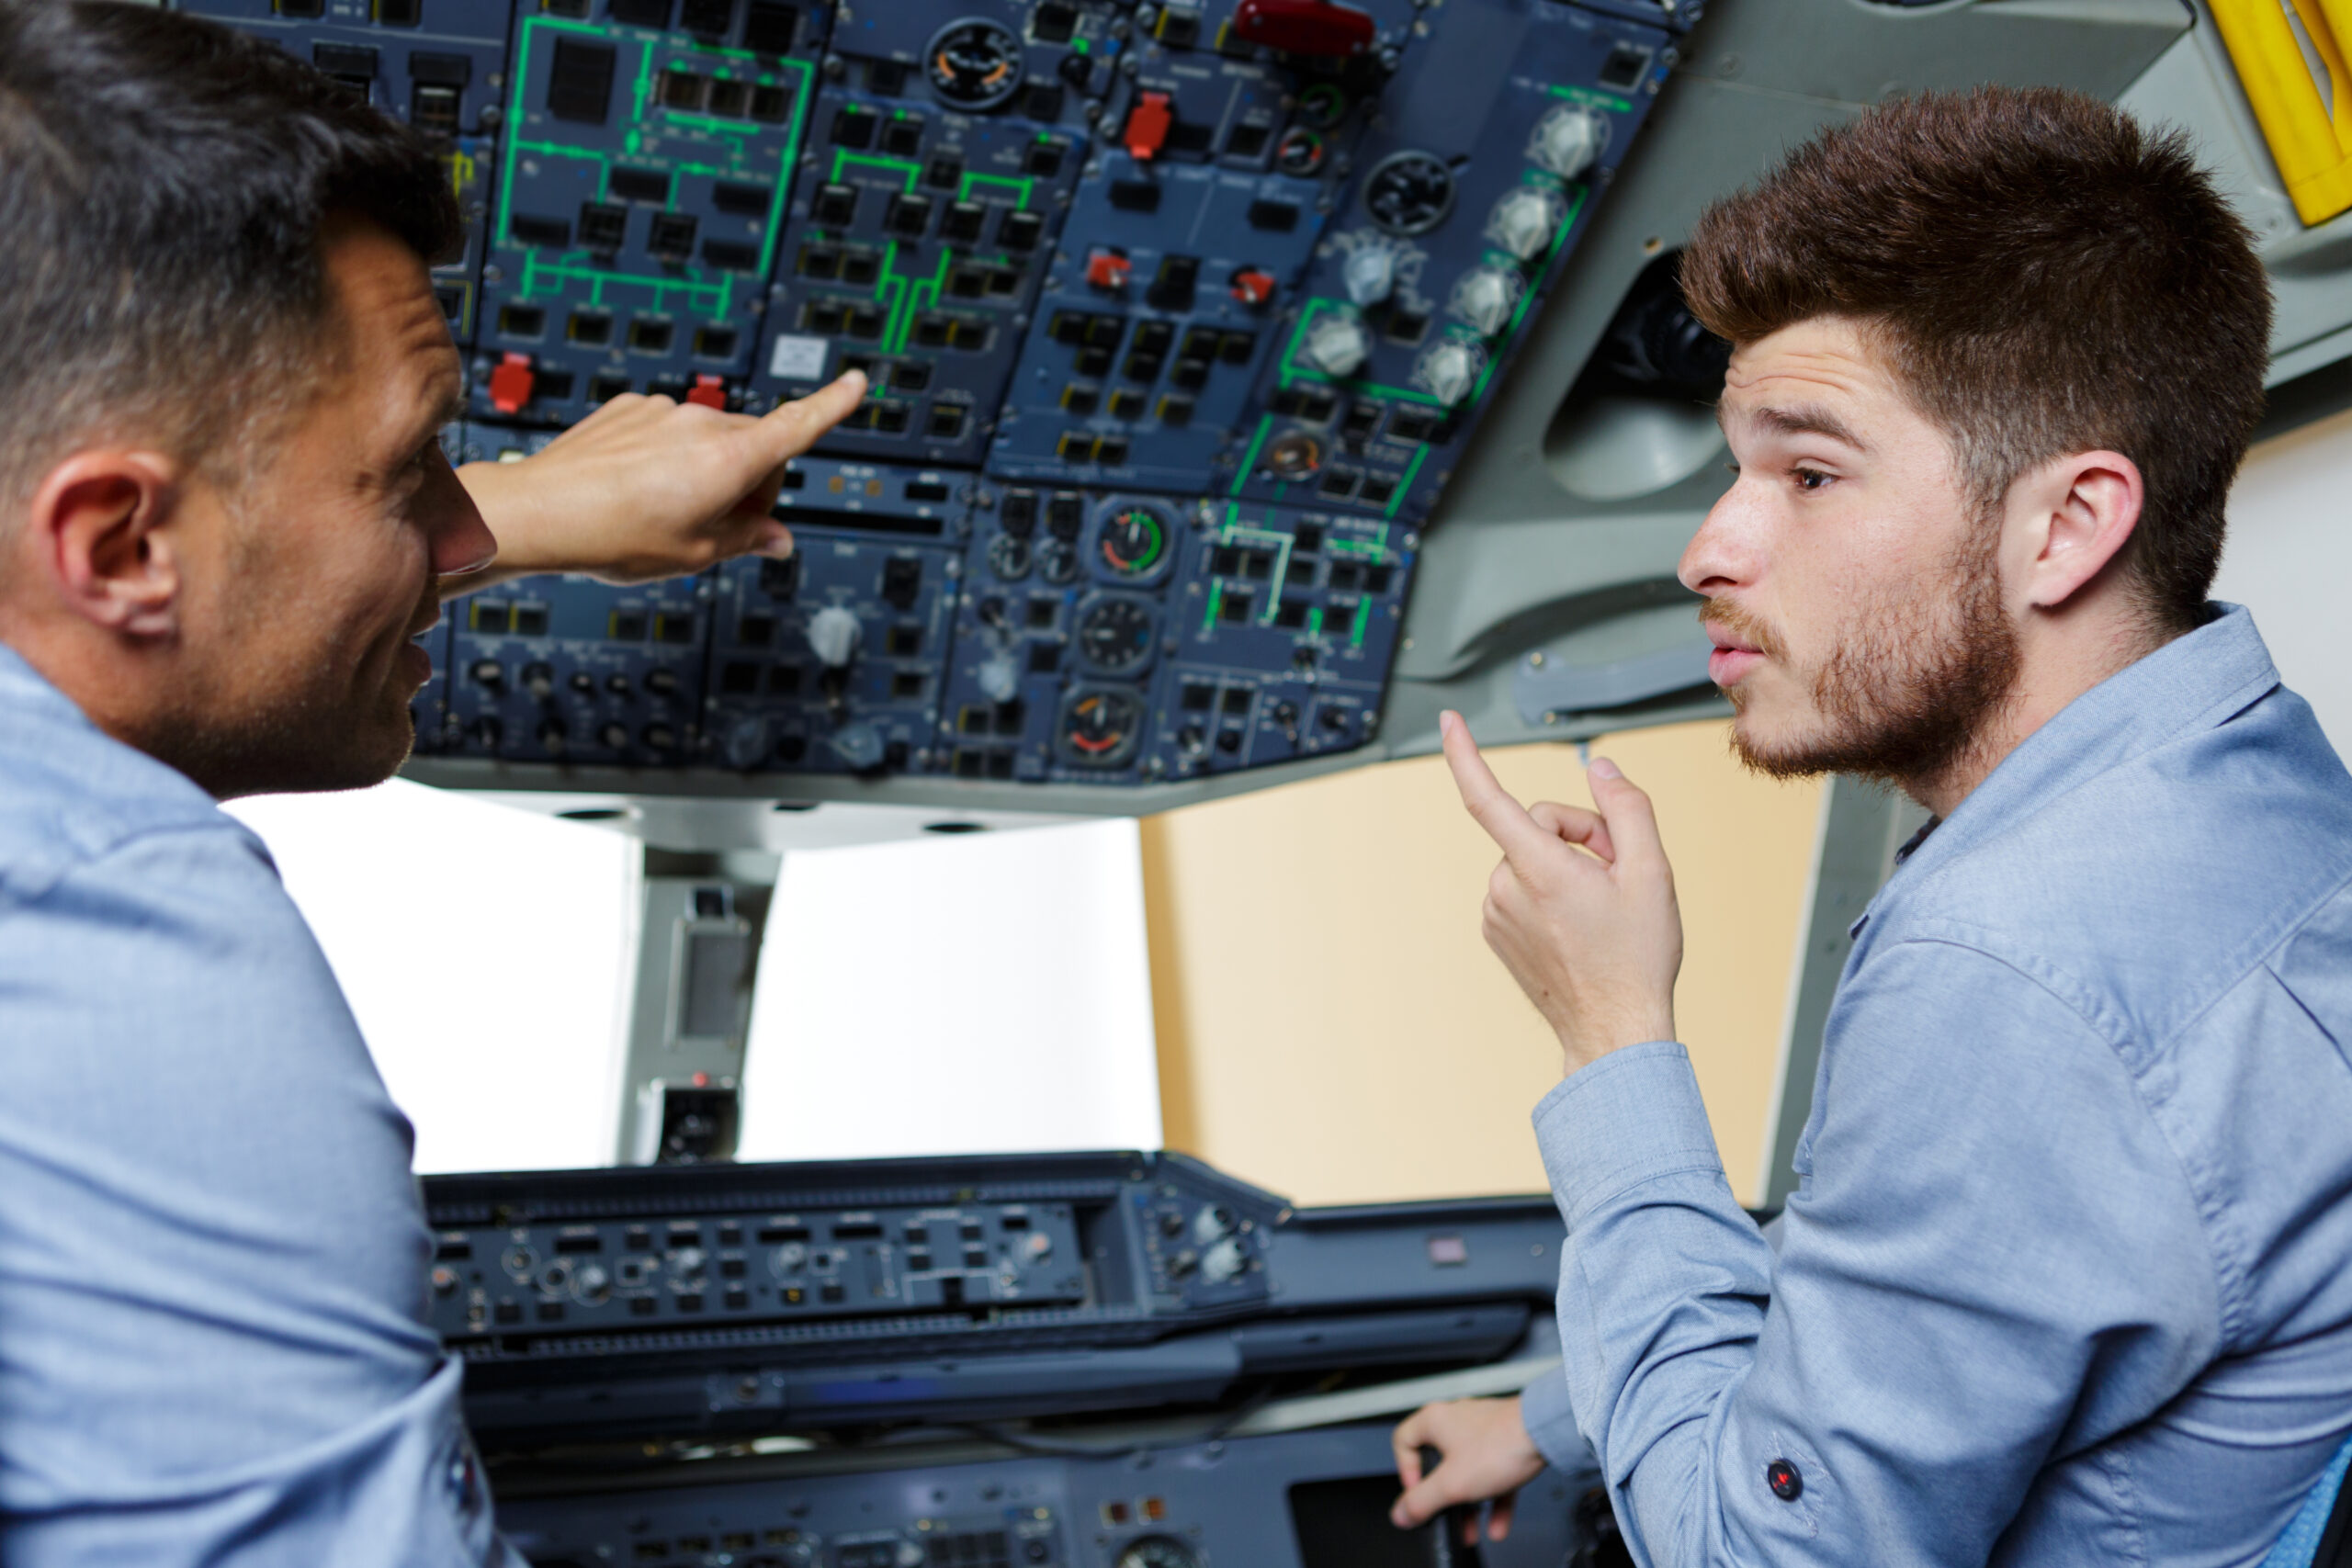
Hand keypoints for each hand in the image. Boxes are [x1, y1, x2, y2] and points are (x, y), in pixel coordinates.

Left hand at [447, 370, 866, 589]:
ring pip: (708, 440)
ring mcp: (662, 411)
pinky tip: (635, 489)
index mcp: (729, 460)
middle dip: (750, 483)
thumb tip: (777, 541)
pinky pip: (667, 431)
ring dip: (704, 471)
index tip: (857, 383)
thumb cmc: (613, 536)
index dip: (833, 406)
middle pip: (755, 446)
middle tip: (717, 529)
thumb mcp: (694, 554)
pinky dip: (665, 458)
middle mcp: (700, 424)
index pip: (797, 427)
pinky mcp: (629, 408)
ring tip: (662, 513)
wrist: (538, 512)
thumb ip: (746, 541)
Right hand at [1390, 1396, 1546, 1540]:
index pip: (1403, 1442)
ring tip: (1472, 1527)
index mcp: (1434, 1421)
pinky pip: (1492, 1474)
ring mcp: (1483, 1431)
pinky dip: (1493, 1499)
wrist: (1547, 1433)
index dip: (1406, 1471)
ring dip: (1469, 1504)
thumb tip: (1401, 1513)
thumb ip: (1422, 1501)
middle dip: (1443, 1498)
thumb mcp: (1451, 1484)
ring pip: (1467, 1471)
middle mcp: (1456, 1421)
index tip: (1419, 1492)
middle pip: (1438, 1463)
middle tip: (1445, 1514)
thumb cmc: (1501, 1444)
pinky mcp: (1506, 1441)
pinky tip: (1497, 1524)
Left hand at [1439, 710, 1682, 1073]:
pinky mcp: (1495, 931)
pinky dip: (1550, 891)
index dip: (1464, 754)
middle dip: (1581, 835)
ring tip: (1601, 908)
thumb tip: (1599, 768)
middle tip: (1619, 875)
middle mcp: (1504, 889)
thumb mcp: (1653, 872)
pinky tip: (1579, 924)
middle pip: (1537, 824)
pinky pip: (1522, 886)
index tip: (1447, 722)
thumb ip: (1626, 807)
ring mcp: (1495, 913)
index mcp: (1538, 870)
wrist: (1614, 1032)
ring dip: (1566, 866)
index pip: (1486, 797)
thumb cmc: (1637, 958)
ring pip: (1531, 856)